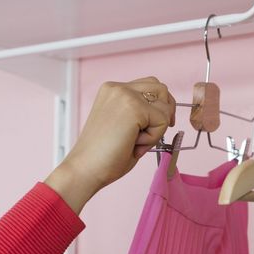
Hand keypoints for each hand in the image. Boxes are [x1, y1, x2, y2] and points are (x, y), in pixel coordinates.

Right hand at [45, 77, 175, 213]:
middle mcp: (118, 87)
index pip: (149, 85)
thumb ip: (141, 113)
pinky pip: (162, 121)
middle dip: (165, 112)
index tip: (154, 126)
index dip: (158, 106)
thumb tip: (167, 113)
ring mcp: (125, 94)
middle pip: (160, 88)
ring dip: (157, 127)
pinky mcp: (134, 107)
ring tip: (136, 141)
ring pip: (164, 105)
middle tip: (152, 135)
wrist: (86, 168)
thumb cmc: (104, 154)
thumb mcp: (124, 125)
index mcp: (113, 90)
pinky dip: (153, 138)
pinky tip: (134, 144)